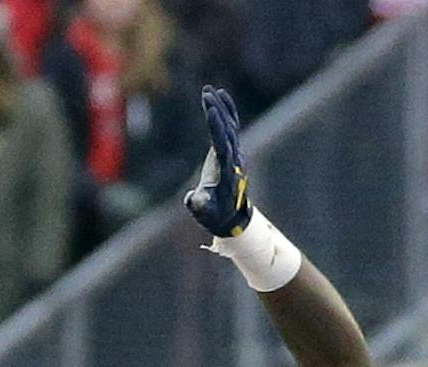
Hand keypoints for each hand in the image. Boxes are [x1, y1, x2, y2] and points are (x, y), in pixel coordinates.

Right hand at [184, 84, 251, 237]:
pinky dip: (227, 110)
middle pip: (228, 130)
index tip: (211, 109)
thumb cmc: (214, 215)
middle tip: (207, 93)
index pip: (223, 144)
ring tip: (208, 90)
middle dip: (218, 112)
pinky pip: (230, 126)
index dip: (218, 127)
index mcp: (227, 171)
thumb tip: (193, 200)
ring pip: (230, 125)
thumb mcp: (204, 213)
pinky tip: (220, 94)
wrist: (230, 216)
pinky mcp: (231, 149)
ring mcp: (235, 153)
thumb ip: (199, 205)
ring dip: (220, 107)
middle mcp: (234, 159)